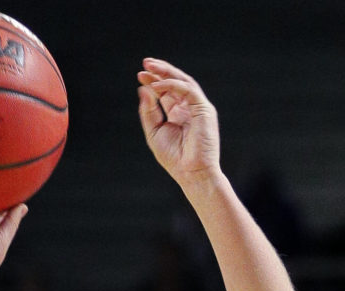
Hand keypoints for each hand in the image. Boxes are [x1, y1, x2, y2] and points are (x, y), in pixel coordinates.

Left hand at [137, 58, 220, 187]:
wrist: (192, 174)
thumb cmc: (174, 159)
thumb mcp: (154, 133)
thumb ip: (149, 112)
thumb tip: (143, 90)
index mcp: (179, 114)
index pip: (166, 92)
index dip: (153, 82)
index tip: (140, 76)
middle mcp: (189, 108)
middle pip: (175, 82)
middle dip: (160, 71)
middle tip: (145, 63)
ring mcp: (198, 108)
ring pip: (183, 81)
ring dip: (166, 72)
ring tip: (150, 67)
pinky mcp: (204, 109)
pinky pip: (188, 90)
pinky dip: (172, 85)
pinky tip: (157, 85)